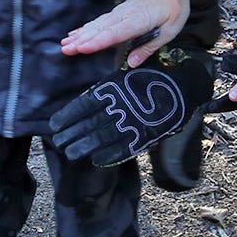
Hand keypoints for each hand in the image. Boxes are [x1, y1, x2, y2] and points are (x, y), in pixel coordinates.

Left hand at [50, 49, 215, 167]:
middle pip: (90, 124)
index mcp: (114, 88)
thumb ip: (105, 91)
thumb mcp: (124, 76)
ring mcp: (133, 122)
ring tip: (70, 152)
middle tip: (58, 142)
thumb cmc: (148, 79)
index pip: (84, 105)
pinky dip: (109, 155)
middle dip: (71, 134)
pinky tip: (96, 159)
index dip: (68, 117)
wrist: (182, 87)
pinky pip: (124, 148)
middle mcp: (121, 106)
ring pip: (103, 138)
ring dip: (84, 146)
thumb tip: (83, 105)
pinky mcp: (146, 135)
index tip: (54, 125)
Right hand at [62, 0, 195, 66]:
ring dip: (80, 34)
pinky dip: (86, 27)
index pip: (115, 33)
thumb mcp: (170, 30)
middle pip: (100, 29)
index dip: (98, 42)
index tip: (83, 48)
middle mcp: (124, 16)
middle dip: (82, 40)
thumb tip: (132, 63)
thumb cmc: (173, 6)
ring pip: (97, 25)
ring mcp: (119, 12)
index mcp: (138, 21)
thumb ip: (149, 47)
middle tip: (66, 49)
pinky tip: (76, 33)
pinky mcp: (118, 11)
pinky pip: (99, 21)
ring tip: (65, 43)